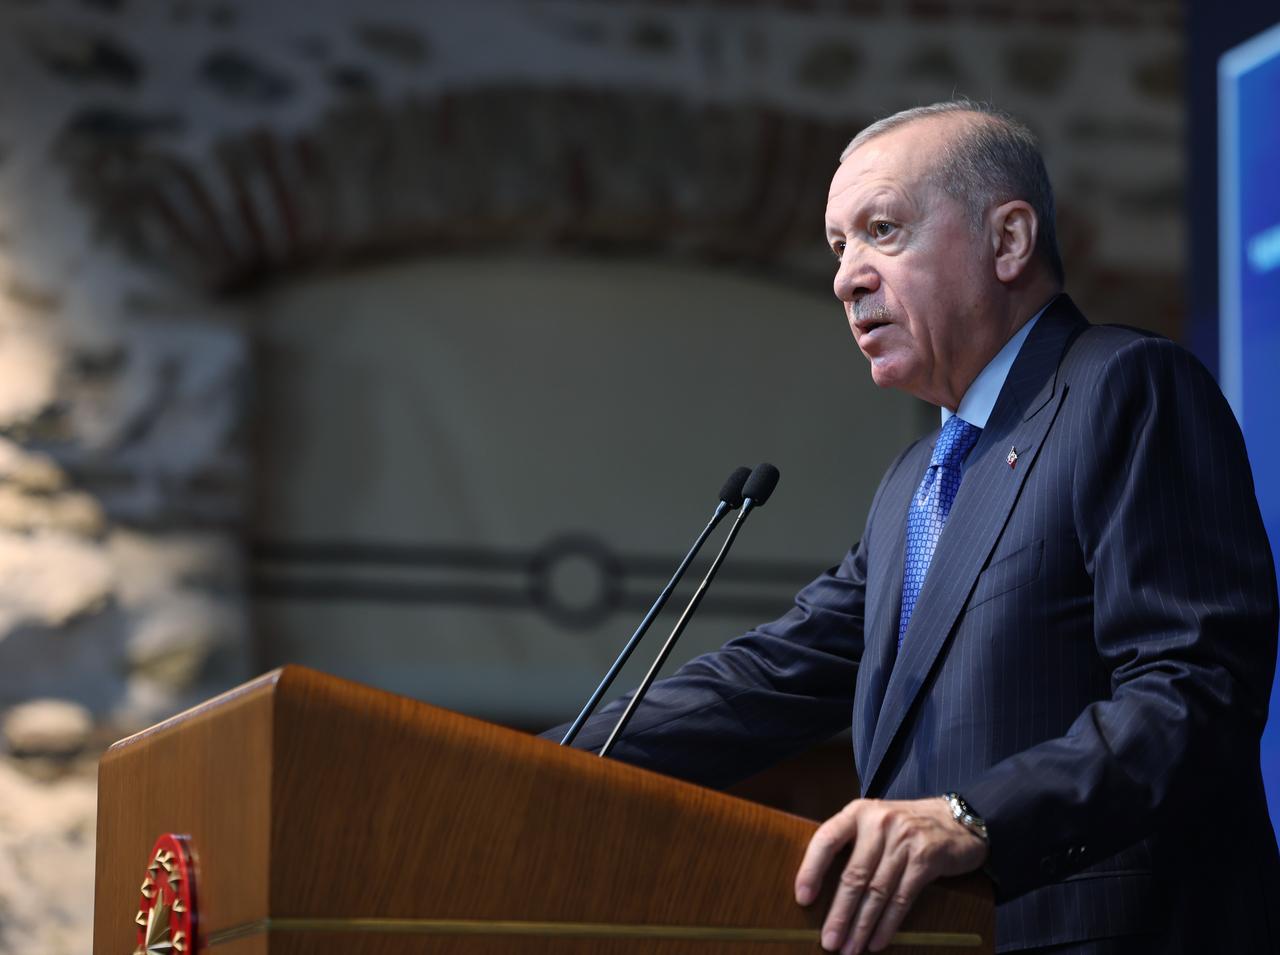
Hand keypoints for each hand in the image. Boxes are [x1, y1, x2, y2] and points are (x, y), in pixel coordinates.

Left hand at [794, 796, 988, 953]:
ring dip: (862, 925)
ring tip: (850, 948)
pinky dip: (888, 924)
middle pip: (854, 875)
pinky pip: (902, 898)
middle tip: (829, 941)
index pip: (826, 840)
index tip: (802, 899)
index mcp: (857, 813)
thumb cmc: (906, 826)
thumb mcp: (874, 822)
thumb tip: (822, 890)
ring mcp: (904, 840)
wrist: (957, 819)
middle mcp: (878, 823)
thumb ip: (852, 844)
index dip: (811, 870)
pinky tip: (877, 942)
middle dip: (839, 913)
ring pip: (877, 891)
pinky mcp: (925, 859)